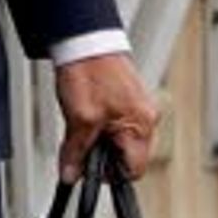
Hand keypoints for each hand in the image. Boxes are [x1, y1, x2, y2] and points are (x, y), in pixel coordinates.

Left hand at [55, 52, 159, 180]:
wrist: (85, 41)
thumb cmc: (89, 72)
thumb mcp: (79, 118)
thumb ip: (76, 151)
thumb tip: (70, 175)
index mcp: (142, 125)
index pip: (134, 170)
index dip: (109, 176)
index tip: (88, 171)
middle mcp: (147, 118)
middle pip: (127, 157)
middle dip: (102, 156)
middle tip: (79, 146)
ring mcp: (139, 109)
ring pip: (120, 142)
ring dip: (99, 142)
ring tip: (81, 125)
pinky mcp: (128, 101)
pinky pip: (116, 125)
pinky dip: (100, 127)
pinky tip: (85, 116)